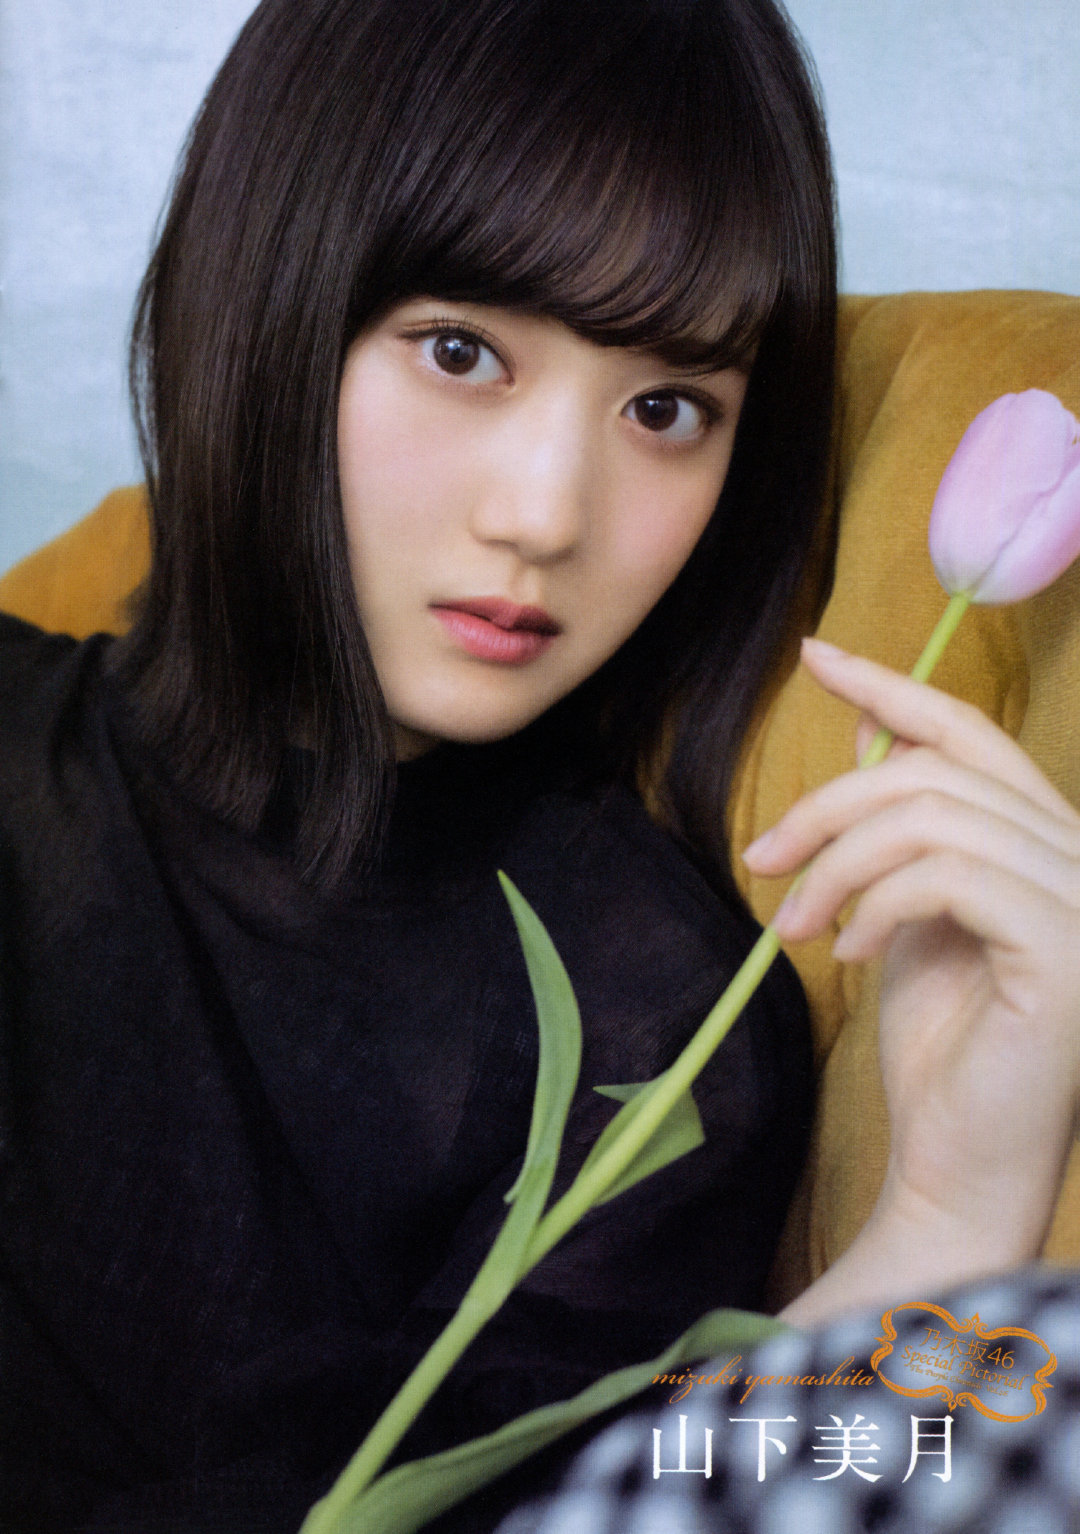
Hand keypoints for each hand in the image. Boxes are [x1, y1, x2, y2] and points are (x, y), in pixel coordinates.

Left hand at [746, 636, 1079, 1282]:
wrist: (959, 1164)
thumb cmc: (937, 1046)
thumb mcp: (901, 910)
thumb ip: (898, 825)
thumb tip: (868, 734)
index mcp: (1044, 841)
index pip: (970, 733)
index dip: (892, 687)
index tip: (817, 657)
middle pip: (933, 773)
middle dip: (828, 805)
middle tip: (762, 860)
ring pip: (934, 818)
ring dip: (838, 863)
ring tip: (794, 924)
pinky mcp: (1066, 947)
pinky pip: (948, 875)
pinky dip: (876, 902)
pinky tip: (845, 953)